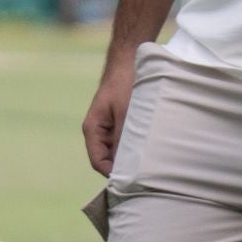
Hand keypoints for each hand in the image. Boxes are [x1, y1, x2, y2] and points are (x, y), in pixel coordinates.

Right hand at [82, 51, 137, 175]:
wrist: (129, 61)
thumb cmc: (124, 83)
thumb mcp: (126, 112)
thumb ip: (123, 137)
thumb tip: (126, 164)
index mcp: (92, 129)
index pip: (98, 162)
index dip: (112, 174)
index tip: (131, 181)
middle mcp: (98, 132)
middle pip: (108, 160)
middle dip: (122, 168)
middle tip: (143, 176)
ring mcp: (109, 128)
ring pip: (117, 152)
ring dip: (130, 157)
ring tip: (147, 164)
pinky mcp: (120, 124)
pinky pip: (125, 142)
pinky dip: (134, 146)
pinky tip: (148, 149)